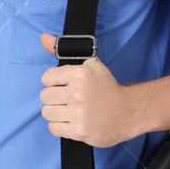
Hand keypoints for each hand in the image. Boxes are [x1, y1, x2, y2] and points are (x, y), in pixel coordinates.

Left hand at [38, 33, 143, 147]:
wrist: (127, 112)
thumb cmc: (107, 88)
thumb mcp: (90, 64)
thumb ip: (64, 50)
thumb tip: (43, 37)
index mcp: (80, 74)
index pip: (46, 78)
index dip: (54, 83)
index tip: (64, 86)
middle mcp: (78, 93)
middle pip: (44, 97)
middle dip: (54, 98)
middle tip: (67, 100)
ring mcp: (78, 113)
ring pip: (46, 112)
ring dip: (56, 113)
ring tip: (69, 111)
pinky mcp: (79, 131)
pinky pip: (53, 128)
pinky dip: (59, 126)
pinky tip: (70, 121)